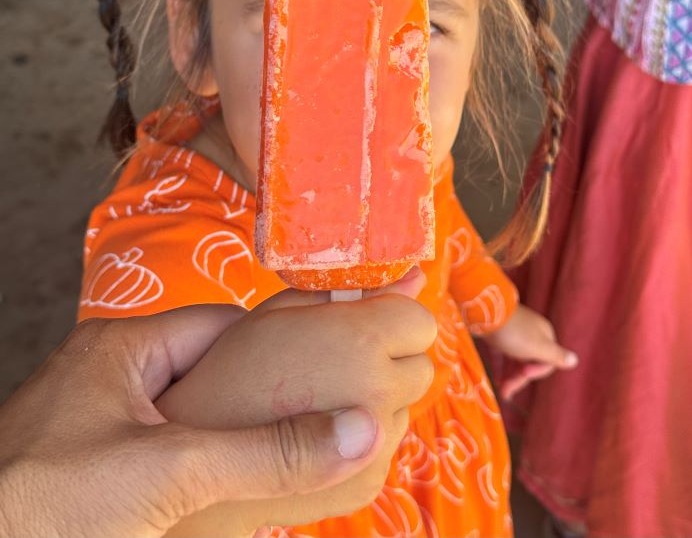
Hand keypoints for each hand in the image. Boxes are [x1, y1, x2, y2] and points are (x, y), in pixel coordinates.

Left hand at [0, 306, 389, 537]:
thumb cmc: (49, 506)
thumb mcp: (172, 472)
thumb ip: (266, 453)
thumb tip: (359, 429)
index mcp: (122, 345)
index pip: (221, 325)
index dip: (278, 345)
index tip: (329, 370)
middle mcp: (108, 372)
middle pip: (206, 369)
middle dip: (257, 396)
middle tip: (315, 423)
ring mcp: (95, 421)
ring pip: (186, 415)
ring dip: (227, 436)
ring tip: (283, 458)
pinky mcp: (88, 466)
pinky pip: (161, 450)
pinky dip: (196, 466)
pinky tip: (226, 494)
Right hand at [158, 268, 436, 534]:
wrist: (198, 455)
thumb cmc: (231, 369)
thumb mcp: (282, 312)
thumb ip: (351, 291)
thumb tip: (413, 279)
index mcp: (362, 344)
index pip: (421, 320)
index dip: (393, 317)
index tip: (365, 321)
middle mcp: (381, 398)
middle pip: (420, 367)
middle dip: (391, 359)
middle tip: (341, 359)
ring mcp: (378, 448)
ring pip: (405, 407)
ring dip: (380, 397)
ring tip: (322, 397)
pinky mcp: (369, 484)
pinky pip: (385, 445)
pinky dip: (364, 435)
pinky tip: (318, 429)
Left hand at [484, 304, 577, 400]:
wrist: (485, 312)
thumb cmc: (515, 332)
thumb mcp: (538, 346)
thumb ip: (556, 356)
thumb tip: (575, 360)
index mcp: (545, 336)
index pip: (546, 362)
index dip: (536, 372)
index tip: (524, 374)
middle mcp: (531, 334)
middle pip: (529, 362)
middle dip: (519, 379)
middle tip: (506, 392)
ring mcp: (514, 334)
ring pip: (515, 360)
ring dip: (509, 377)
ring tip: (501, 391)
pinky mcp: (498, 335)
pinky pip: (502, 355)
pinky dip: (500, 368)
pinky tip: (497, 380)